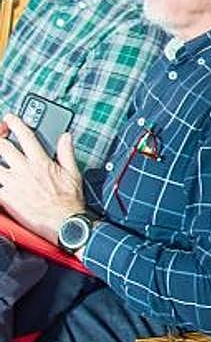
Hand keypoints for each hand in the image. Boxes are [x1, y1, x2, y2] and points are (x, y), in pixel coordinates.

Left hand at [0, 115, 84, 243]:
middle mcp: (24, 170)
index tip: (10, 118)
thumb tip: (65, 137)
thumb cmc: (69, 201)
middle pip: (2, 147)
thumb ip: (66, 152)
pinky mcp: (6, 198)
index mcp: (41, 162)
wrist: (64, 223)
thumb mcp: (73, 173)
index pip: (25, 136)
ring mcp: (13, 184)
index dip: (15, 124)